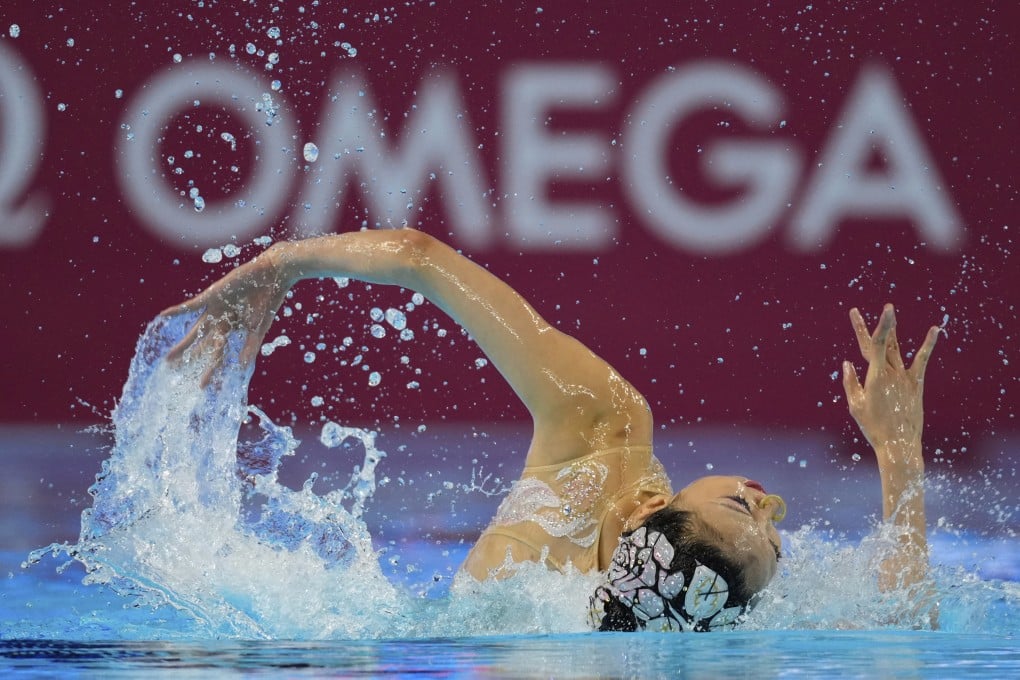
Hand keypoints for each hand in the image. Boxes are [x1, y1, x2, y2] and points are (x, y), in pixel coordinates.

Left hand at [161, 245, 291, 384]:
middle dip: (190, 357)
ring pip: (195, 330)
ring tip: (169, 358)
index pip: (220, 354)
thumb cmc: (269, 301)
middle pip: (203, 344)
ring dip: (182, 343)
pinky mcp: (212, 296)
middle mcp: (222, 322)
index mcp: (234, 330)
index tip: (203, 387)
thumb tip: (242, 367)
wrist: (272, 275)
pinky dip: (178, 311)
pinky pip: (191, 306)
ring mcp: (215, 310)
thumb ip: (250, 346)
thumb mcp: (259, 328)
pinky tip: (163, 316)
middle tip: (174, 370)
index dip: (212, 370)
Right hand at [841, 304, 939, 454]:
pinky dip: (928, 344)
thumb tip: (847, 363)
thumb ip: (850, 383)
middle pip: (879, 344)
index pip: (873, 345)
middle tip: (855, 312)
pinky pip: (921, 360)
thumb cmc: (873, 427)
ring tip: (890, 314)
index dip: (869, 326)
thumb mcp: (855, 406)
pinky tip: (934, 330)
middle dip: (867, 327)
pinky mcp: (916, 384)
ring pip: (897, 348)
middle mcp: (892, 373)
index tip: (862, 312)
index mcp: (875, 377)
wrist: (899, 443)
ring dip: (892, 331)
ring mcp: (905, 378)